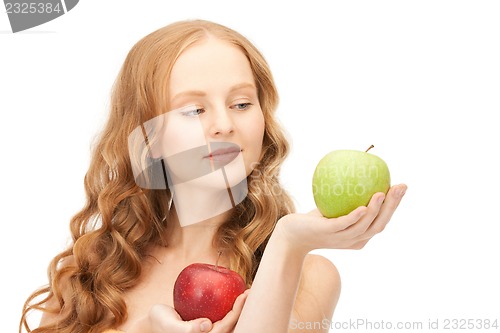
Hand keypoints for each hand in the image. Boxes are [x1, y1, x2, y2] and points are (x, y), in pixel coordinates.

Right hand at [148, 290, 248, 332]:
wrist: (153, 322)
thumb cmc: (160, 323)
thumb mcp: (170, 326)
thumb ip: (188, 329)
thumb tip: (207, 325)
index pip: (226, 326)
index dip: (237, 312)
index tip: (244, 295)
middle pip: (232, 324)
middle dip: (244, 310)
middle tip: (250, 291)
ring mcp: (209, 330)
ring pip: (229, 320)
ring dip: (239, 307)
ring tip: (246, 291)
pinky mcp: (207, 324)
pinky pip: (221, 314)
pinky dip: (229, 304)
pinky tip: (232, 291)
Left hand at [275, 184, 406, 253]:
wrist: (292, 235)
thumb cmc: (313, 220)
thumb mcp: (332, 207)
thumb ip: (345, 196)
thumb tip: (356, 168)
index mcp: (360, 236)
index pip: (382, 220)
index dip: (394, 205)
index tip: (401, 187)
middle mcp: (354, 240)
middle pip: (379, 224)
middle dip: (392, 206)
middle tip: (400, 186)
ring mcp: (341, 238)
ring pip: (364, 226)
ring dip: (375, 210)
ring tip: (382, 193)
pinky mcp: (327, 233)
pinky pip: (344, 225)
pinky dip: (355, 217)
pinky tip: (362, 206)